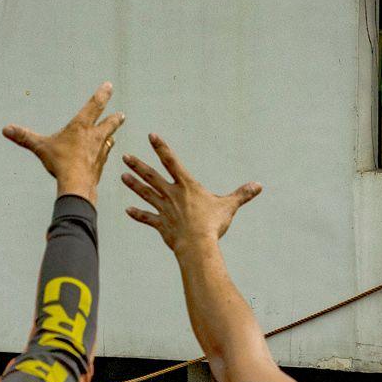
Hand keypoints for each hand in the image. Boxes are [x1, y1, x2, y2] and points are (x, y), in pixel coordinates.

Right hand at [2, 82, 124, 204]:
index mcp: (81, 127)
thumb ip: (24, 137)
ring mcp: (100, 151)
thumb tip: (6, 129)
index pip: (94, 105)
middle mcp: (94, 136)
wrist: (77, 184)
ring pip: (109, 140)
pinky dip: (105, 153)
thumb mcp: (40, 147)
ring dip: (111, 136)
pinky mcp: (100, 165)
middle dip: (115, 118)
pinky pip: (105, 156)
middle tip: (121, 115)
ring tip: (113, 135)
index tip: (109, 86)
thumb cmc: (61, 163)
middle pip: (109, 123)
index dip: (102, 95)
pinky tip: (104, 155)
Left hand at [122, 134, 261, 253]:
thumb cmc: (212, 224)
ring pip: (146, 194)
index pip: (172, 162)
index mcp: (187, 186)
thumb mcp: (228, 207)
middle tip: (125, 156)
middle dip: (138, 165)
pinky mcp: (161, 224)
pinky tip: (127, 210)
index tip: (151, 136)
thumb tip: (259, 186)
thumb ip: (242, 194)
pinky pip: (147, 218)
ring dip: (134, 185)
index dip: (161, 148)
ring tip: (122, 176)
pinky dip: (138, 214)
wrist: (197, 245)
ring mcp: (164, 209)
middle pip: (152, 176)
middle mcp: (172, 194)